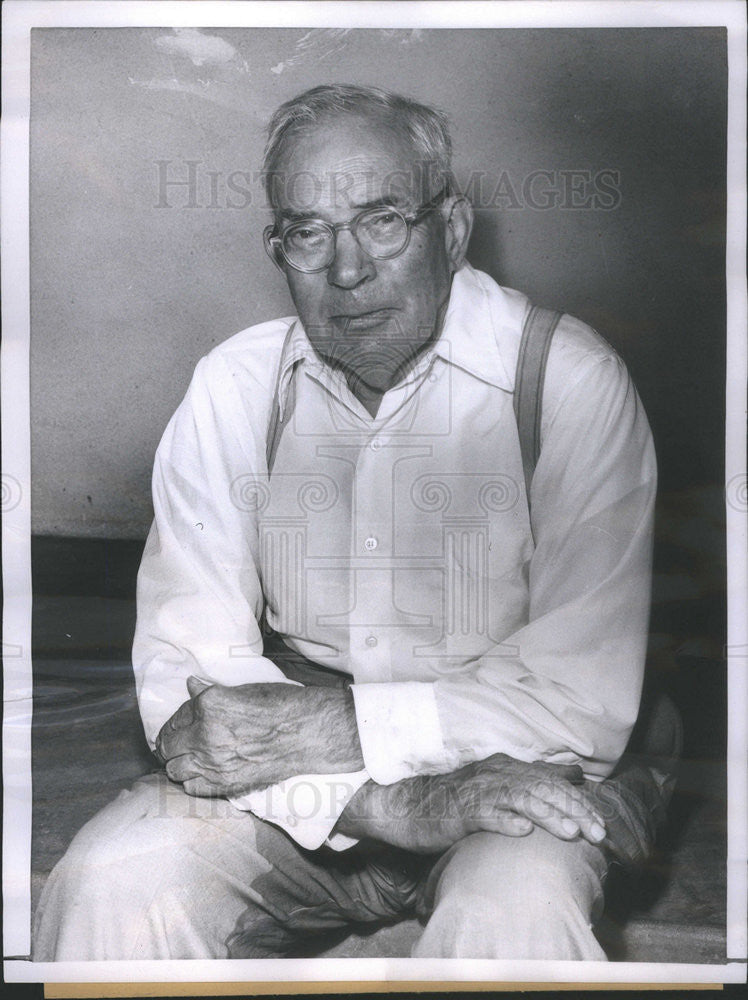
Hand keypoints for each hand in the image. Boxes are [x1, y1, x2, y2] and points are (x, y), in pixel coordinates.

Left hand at [156, 676, 362, 796]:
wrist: (306, 732)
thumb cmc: (280, 705)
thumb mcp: (243, 691)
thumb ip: (211, 693)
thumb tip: (191, 684)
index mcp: (208, 706)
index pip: (175, 718)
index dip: (176, 722)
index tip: (180, 725)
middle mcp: (205, 735)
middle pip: (168, 746)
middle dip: (171, 743)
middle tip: (179, 743)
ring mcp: (213, 763)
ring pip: (175, 770)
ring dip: (180, 763)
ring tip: (190, 758)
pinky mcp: (225, 784)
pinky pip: (192, 788)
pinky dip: (193, 781)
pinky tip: (203, 772)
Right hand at [336, 753, 606, 852]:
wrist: (409, 807)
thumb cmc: (457, 800)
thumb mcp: (499, 785)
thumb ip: (535, 779)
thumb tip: (574, 773)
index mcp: (507, 768)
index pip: (551, 782)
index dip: (579, 801)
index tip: (602, 824)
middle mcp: (495, 775)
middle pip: (542, 789)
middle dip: (573, 810)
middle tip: (598, 833)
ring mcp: (477, 793)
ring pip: (519, 799)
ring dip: (547, 815)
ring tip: (571, 833)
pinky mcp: (459, 812)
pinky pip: (484, 815)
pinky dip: (504, 822)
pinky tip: (522, 832)